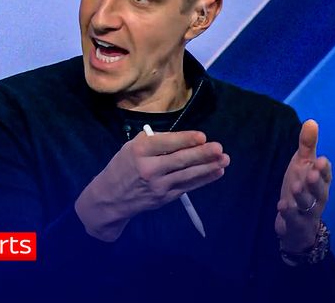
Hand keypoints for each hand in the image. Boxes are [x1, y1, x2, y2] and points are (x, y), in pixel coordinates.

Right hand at [75, 130, 229, 240]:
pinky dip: (203, 179)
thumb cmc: (121, 167)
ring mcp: (158, 185)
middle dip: (201, 154)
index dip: (185, 139)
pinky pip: (187, 186)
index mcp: (138, 152)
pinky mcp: (165, 197)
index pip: (165, 143)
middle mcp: (149, 169)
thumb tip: (180, 139)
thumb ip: (152, 142)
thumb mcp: (129, 148)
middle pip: (179, 160)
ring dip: (208, 167)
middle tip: (219, 148)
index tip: (202, 136)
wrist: (110, 198)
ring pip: (187, 175)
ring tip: (224, 159)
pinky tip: (216, 172)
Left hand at [275, 120, 331, 252]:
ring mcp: (306, 211)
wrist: (296, 224)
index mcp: (320, 182)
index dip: (324, 169)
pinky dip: (288, 211)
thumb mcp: (302, 166)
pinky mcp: (295, 222)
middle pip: (320, 190)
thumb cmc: (302, 189)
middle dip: (317, 181)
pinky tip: (282, 205)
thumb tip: (311, 121)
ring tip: (296, 186)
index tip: (320, 160)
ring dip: (302, 195)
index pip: (325, 174)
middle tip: (312, 173)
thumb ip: (307, 146)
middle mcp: (316, 196)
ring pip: (307, 204)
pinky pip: (293, 218)